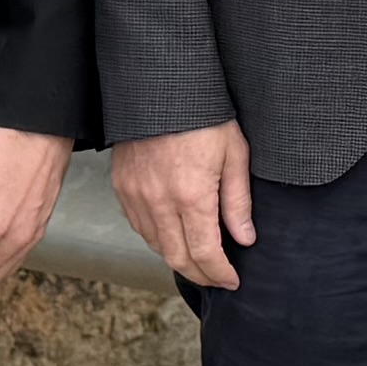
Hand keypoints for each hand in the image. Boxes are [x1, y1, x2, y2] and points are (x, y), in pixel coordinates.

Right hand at [106, 120, 260, 291]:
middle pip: (177, 258)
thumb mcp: (234, 153)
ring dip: (178, 258)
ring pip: (155, 245)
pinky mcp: (122, 186)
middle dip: (199, 275)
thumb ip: (238, 201)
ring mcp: (136, 195)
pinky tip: (173, 235)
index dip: (220, 273)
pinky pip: (138, 225)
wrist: (161, 85)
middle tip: (217, 278)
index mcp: (192, 195)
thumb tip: (244, 238)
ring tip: (199, 260)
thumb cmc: (204, 113)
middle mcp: (159, 201)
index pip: (205, 253)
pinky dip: (157, 238)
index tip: (231, 280)